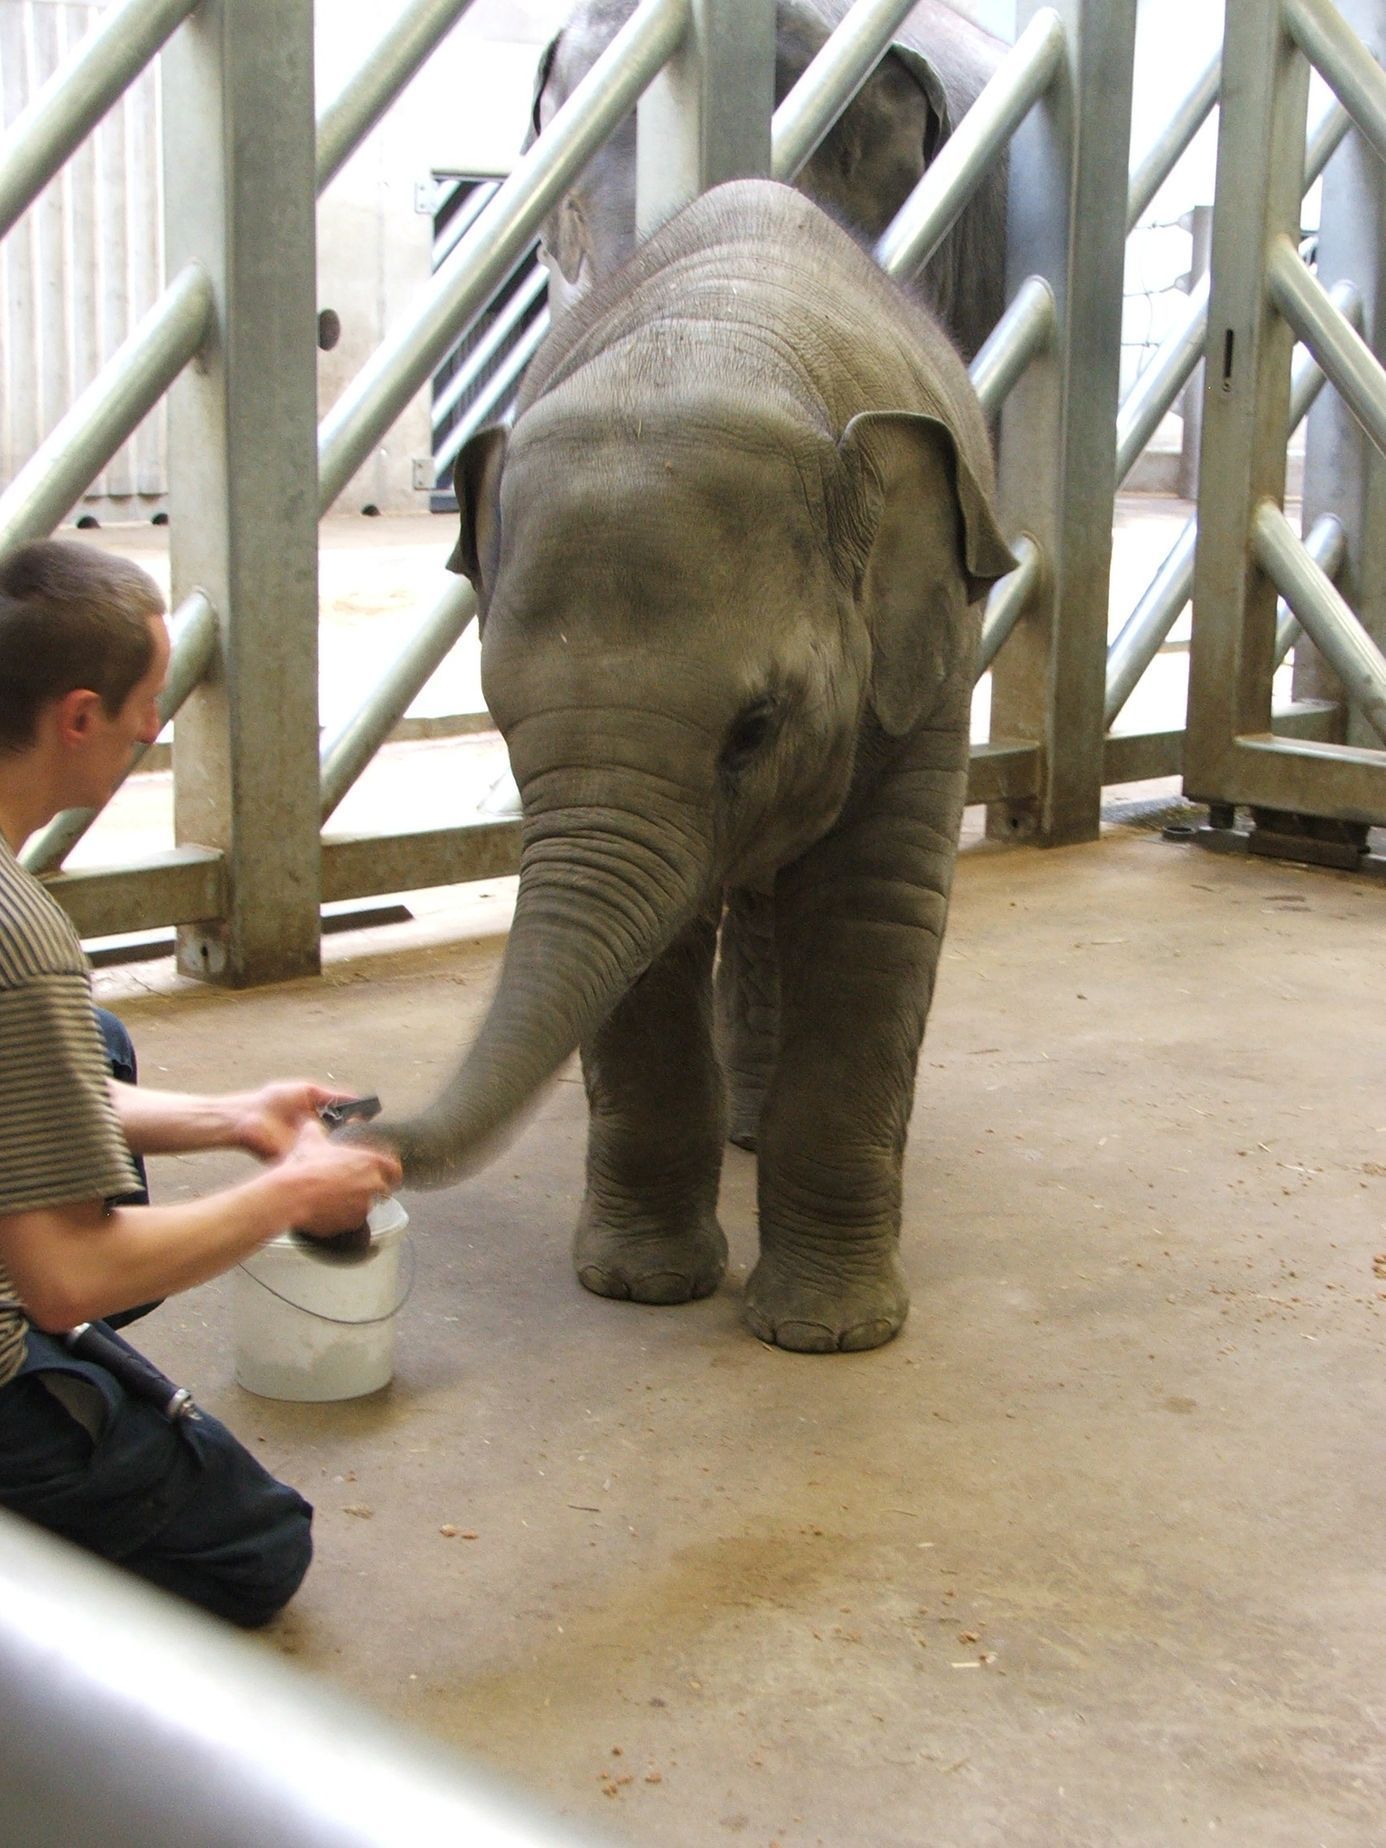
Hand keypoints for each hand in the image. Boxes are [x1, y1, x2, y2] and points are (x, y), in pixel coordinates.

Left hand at [230, 1082, 355, 1160]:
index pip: (344, 1126)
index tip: (368, 1124)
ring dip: (340, 1152)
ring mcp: (306, 1149)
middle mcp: (314, 1136)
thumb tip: (356, 1098)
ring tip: (355, 1150)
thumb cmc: (273, 1101)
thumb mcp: (306, 1091)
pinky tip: (335, 1158)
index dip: (357, 1125)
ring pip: (329, 1154)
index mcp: (318, 1120)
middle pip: (340, 1141)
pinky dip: (323, 1161)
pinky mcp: (296, 1161)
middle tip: (366, 1138)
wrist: (248, 1116)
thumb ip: (331, 1095)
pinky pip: (313, 1163)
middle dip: (353, 1140)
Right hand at [277, 1119, 402, 1237]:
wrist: (292, 1195)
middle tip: (352, 1187)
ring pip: (366, 1205)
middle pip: (382, 1189)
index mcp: (370, 1161)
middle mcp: (372, 1184)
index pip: (395, 1169)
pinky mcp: (352, 1224)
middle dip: (370, 1188)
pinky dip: (345, 1217)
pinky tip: (330, 1211)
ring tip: (336, 1199)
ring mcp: (364, 1206)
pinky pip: (353, 1221)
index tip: (386, 1175)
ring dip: (356, 1203)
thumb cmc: (304, 1166)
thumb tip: (313, 1125)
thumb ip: (318, 1130)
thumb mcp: (311, 1139)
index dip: (390, 1173)